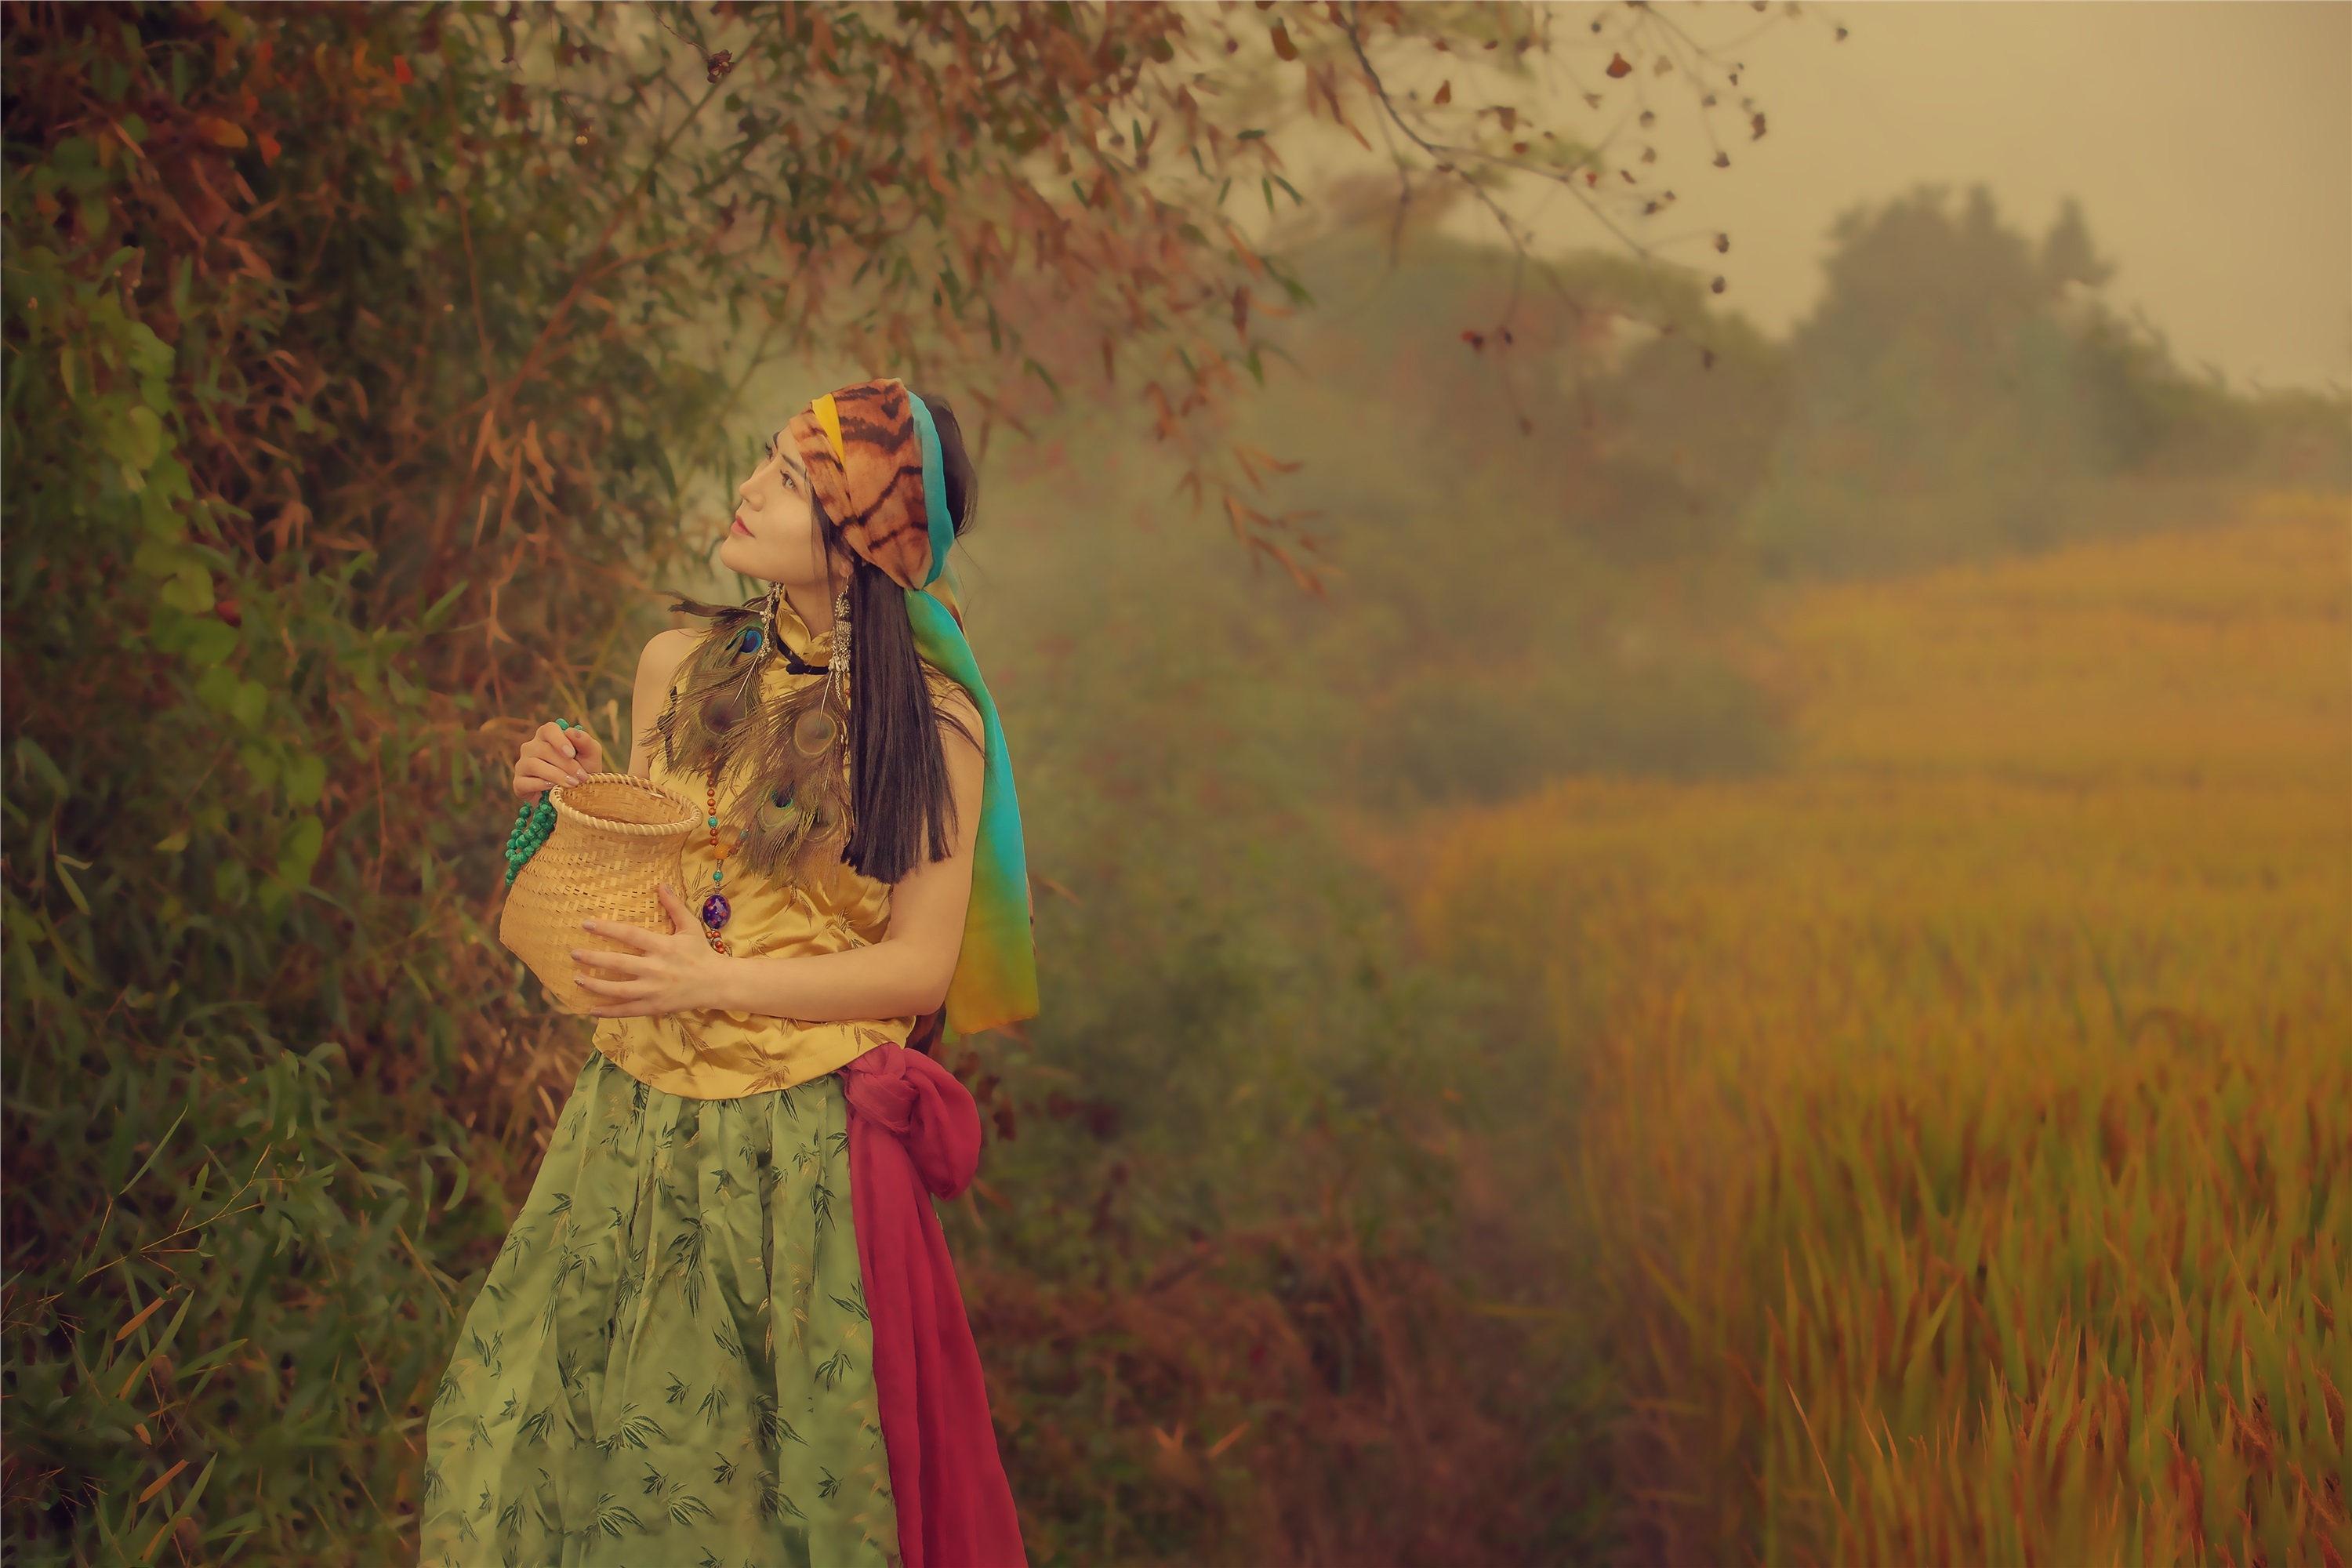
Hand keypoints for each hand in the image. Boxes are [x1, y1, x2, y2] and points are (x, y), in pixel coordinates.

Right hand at [513, 720, 605, 801]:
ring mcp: (522, 764)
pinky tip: (554, 789)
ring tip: (572, 784)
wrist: (576, 796)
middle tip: (582, 777)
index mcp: (547, 736)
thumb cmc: (583, 770)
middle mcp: (531, 747)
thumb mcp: (590, 755)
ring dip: (556, 775)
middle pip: (544, 749)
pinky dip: (542, 786)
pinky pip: (525, 782)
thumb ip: (585, 741)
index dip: (559, 740)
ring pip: (533, 764)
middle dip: (566, 765)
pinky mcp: (519, 782)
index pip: (549, 729)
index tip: (572, 754)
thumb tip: (571, 731)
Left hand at [573, 885, 730, 1018]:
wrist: (718, 984)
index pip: (629, 935)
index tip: (586, 924)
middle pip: (618, 963)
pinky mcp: (655, 1007)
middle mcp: (656, 968)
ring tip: (577, 978)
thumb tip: (661, 884)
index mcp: (663, 946)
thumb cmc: (701, 953)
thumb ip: (674, 906)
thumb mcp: (690, 927)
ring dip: (595, 984)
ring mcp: (654, 990)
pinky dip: (609, 1011)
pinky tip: (591, 1009)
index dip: (607, 929)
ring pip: (619, 990)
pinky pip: (628, 1010)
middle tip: (573, 954)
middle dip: (593, 958)